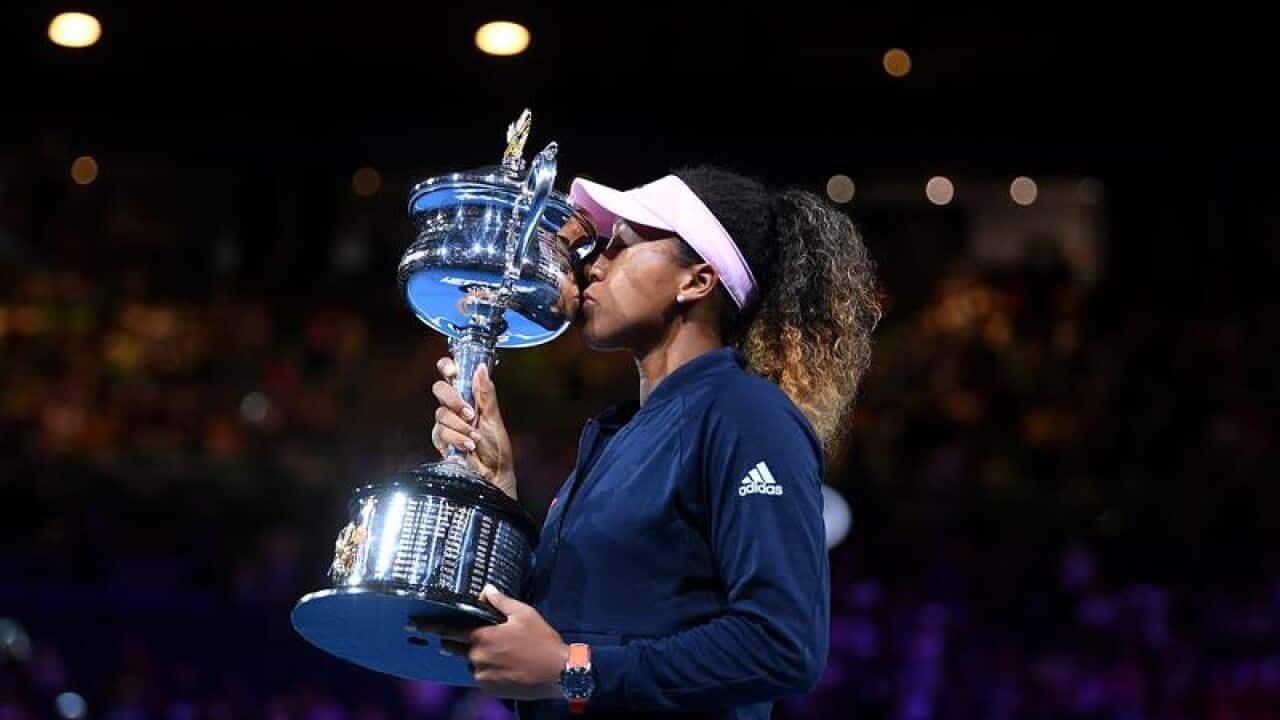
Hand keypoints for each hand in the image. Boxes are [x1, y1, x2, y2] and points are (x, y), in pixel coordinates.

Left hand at [417, 584, 568, 701]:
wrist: (557, 673)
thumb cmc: (541, 641)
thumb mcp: (524, 614)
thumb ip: (500, 602)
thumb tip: (485, 590)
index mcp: (482, 637)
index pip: (448, 630)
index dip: (429, 626)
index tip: (413, 624)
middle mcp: (476, 658)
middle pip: (454, 648)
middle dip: (456, 641)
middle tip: (474, 637)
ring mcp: (481, 676)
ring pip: (469, 662)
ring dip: (476, 656)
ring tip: (502, 652)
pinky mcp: (489, 689)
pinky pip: (480, 675)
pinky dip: (487, 669)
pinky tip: (505, 664)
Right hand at [431, 358, 516, 499]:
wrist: (494, 473)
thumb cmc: (497, 446)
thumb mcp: (494, 417)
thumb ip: (486, 393)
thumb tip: (482, 368)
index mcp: (468, 396)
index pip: (450, 373)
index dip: (447, 367)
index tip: (454, 372)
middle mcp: (454, 407)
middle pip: (439, 390)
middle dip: (453, 401)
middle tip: (469, 413)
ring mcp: (446, 424)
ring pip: (441, 414)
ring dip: (461, 427)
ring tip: (475, 437)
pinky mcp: (440, 440)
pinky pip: (440, 433)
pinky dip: (456, 439)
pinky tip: (468, 445)